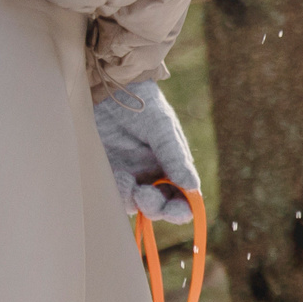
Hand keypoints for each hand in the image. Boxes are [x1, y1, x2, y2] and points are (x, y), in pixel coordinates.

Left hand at [91, 80, 199, 223]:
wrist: (111, 90)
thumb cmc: (144, 106)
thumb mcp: (163, 129)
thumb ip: (175, 158)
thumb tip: (193, 186)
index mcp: (173, 167)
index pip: (182, 198)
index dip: (182, 210)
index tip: (179, 211)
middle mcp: (153, 176)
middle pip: (159, 206)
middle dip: (155, 206)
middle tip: (145, 194)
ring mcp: (131, 175)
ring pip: (135, 204)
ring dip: (133, 200)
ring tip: (126, 180)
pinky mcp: (109, 173)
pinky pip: (115, 193)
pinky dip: (118, 191)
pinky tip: (118, 176)